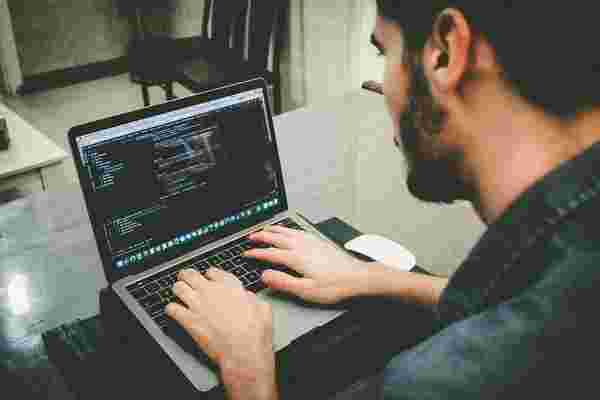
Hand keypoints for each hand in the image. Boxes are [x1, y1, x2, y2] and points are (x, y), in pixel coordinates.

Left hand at [165, 268, 275, 393]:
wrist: (243, 352)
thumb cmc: (255, 333)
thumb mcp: (262, 307)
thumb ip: (251, 297)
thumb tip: (246, 296)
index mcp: (230, 285)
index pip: (212, 271)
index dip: (209, 275)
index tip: (208, 279)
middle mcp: (211, 291)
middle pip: (190, 274)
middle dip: (187, 277)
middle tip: (186, 280)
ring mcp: (198, 304)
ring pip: (178, 287)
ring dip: (178, 290)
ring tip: (179, 294)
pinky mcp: (188, 320)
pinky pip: (171, 308)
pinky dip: (171, 309)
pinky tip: (175, 312)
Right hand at [245, 225, 369, 303]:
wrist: (357, 276)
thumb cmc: (334, 286)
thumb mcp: (306, 290)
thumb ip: (283, 282)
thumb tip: (265, 276)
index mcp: (296, 258)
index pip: (270, 253)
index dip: (256, 253)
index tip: (246, 253)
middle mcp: (302, 246)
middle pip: (277, 237)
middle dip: (262, 236)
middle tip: (251, 236)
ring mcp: (311, 242)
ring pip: (287, 231)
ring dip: (274, 229)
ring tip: (265, 229)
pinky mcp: (319, 241)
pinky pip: (298, 231)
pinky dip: (288, 229)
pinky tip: (289, 231)